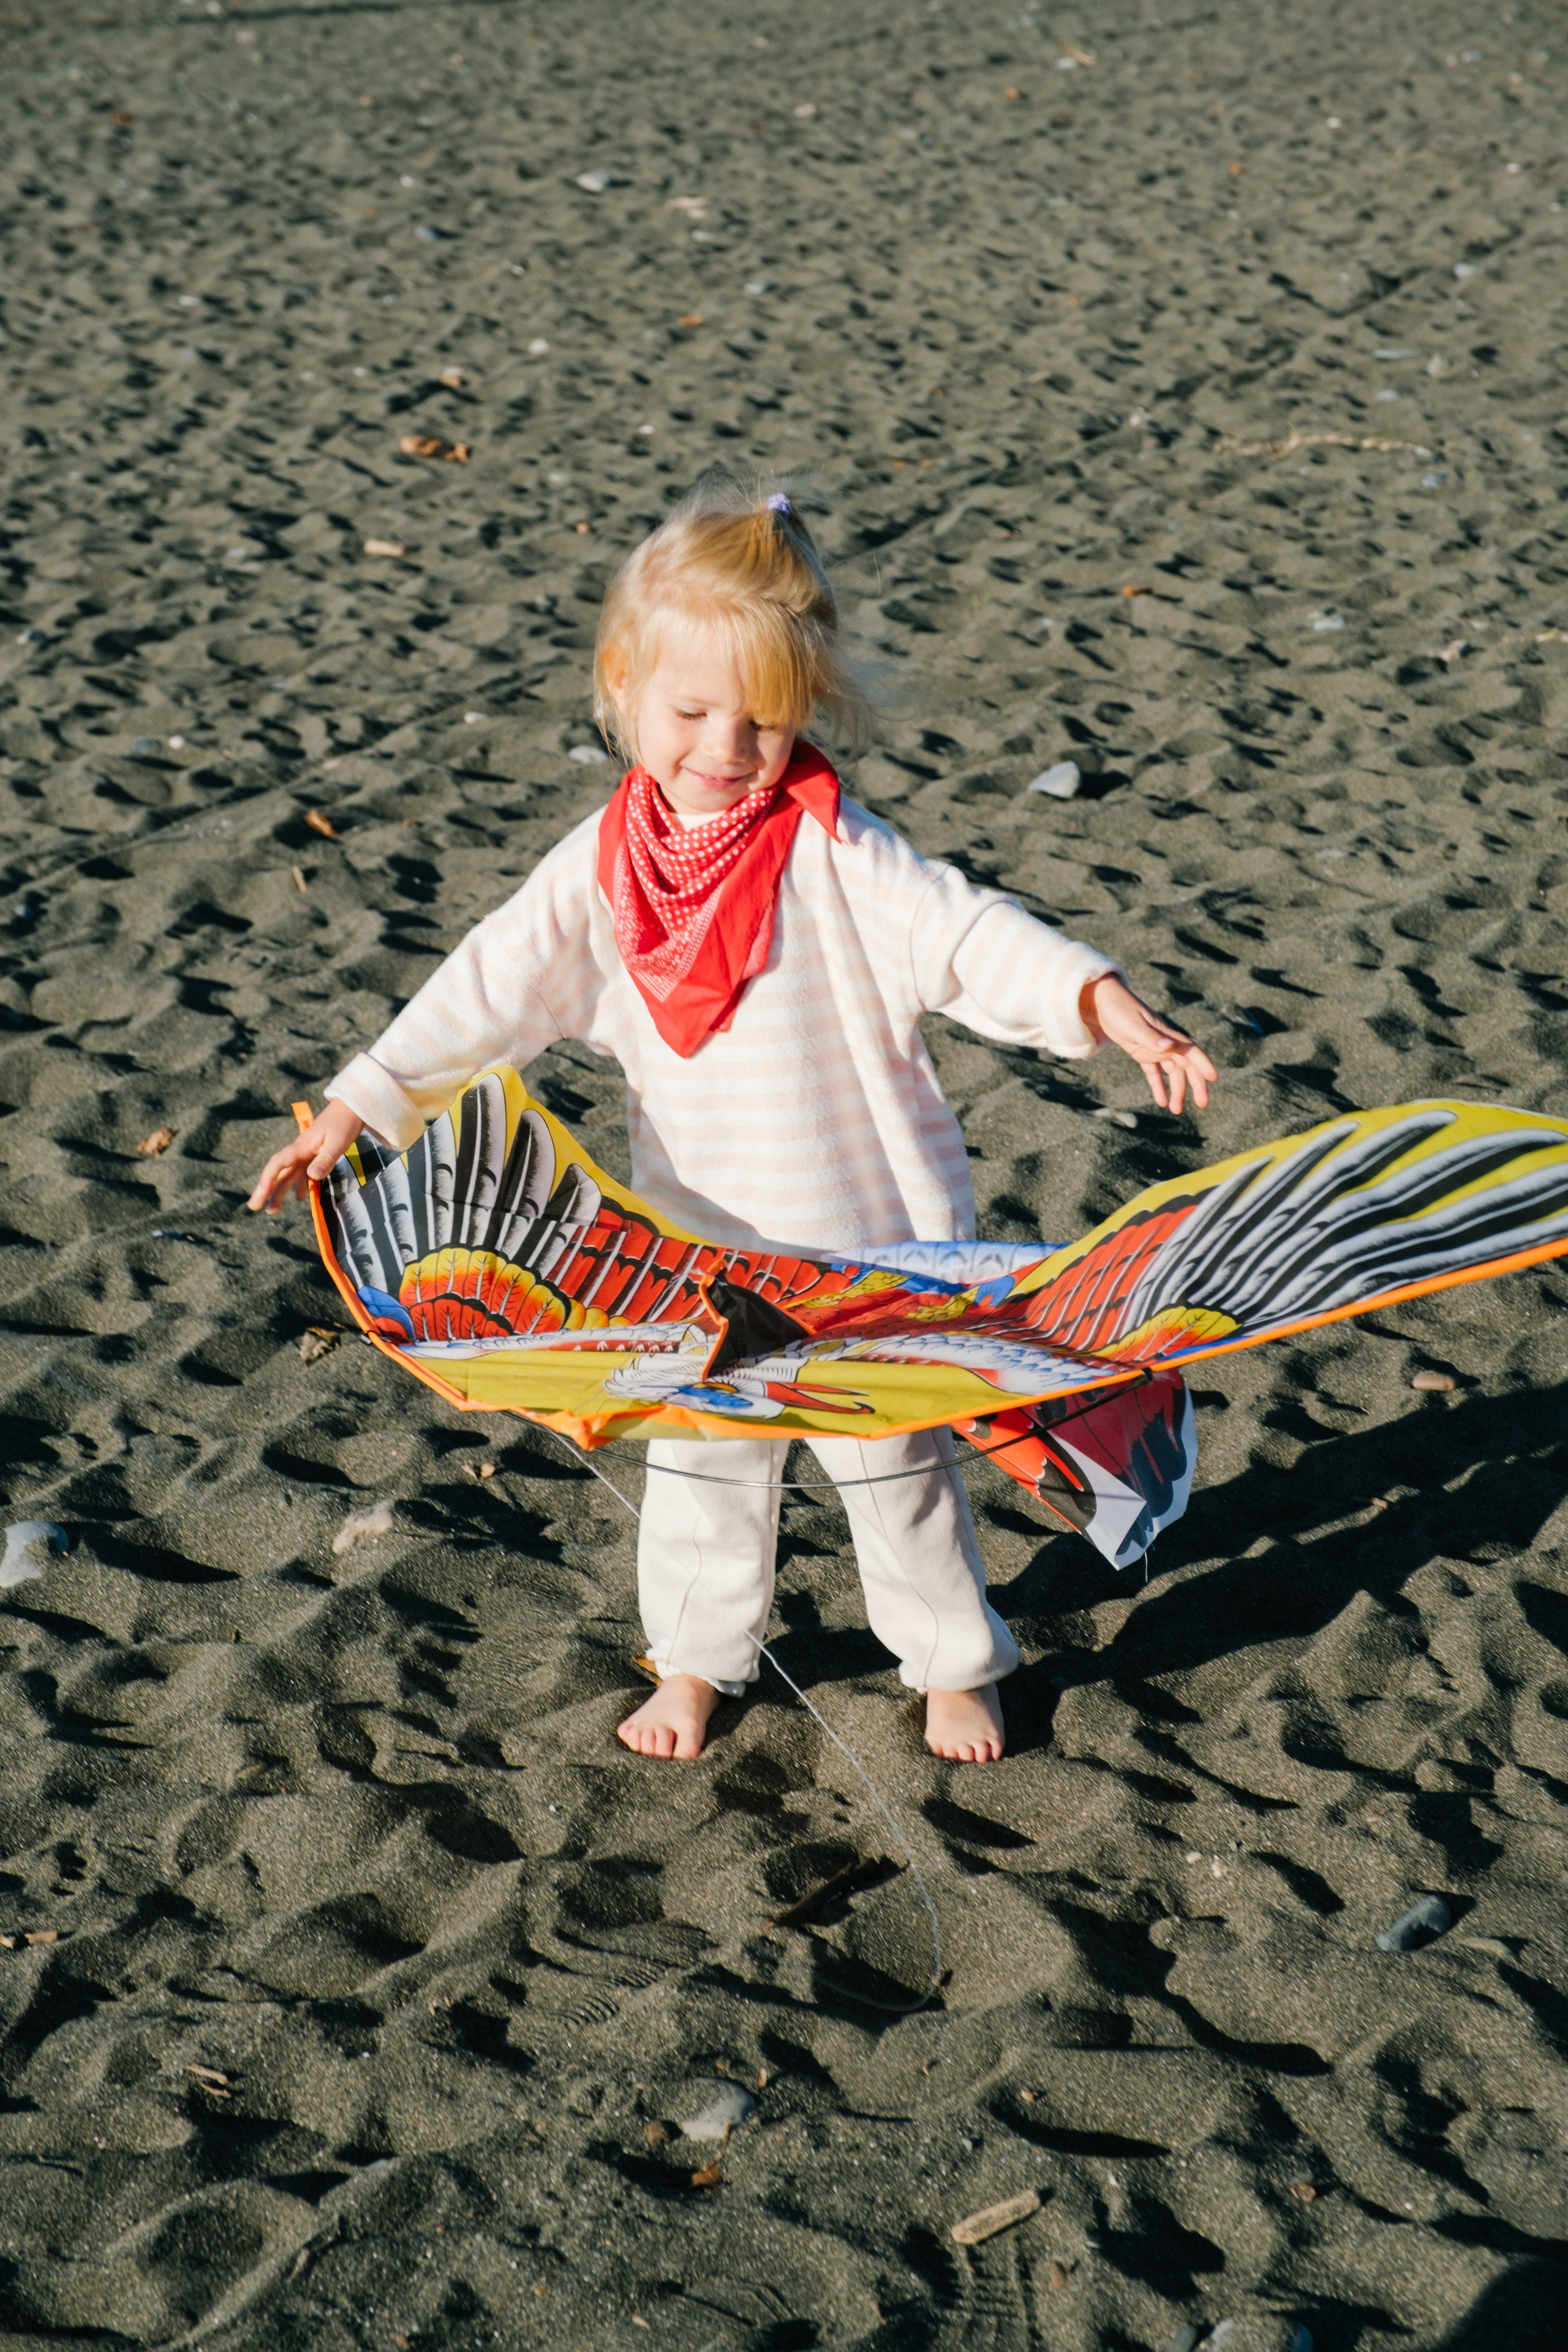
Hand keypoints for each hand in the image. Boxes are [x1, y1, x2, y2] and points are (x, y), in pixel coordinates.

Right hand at [248, 1098, 364, 1214]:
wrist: (351, 1108)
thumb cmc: (344, 1123)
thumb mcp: (338, 1142)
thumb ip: (325, 1160)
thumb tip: (310, 1177)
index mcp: (301, 1147)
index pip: (278, 1163)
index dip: (268, 1179)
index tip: (261, 1194)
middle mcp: (299, 1151)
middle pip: (278, 1172)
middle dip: (265, 1189)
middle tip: (254, 1207)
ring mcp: (306, 1153)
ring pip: (288, 1175)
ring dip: (279, 1191)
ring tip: (272, 1209)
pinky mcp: (315, 1154)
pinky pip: (302, 1172)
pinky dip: (299, 1185)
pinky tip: (298, 1197)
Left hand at [1081, 974, 1216, 1115]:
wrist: (1101, 1001)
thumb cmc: (1119, 1009)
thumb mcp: (1133, 1025)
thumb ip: (1151, 1038)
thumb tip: (1170, 1047)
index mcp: (1167, 1035)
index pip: (1191, 1051)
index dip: (1203, 1064)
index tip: (1213, 1078)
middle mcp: (1165, 1043)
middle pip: (1186, 1066)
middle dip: (1195, 1085)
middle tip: (1202, 1105)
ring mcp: (1154, 1048)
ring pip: (1172, 1072)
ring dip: (1177, 1090)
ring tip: (1176, 1110)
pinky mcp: (1141, 1052)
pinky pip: (1154, 1072)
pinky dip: (1159, 1086)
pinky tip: (1161, 1101)